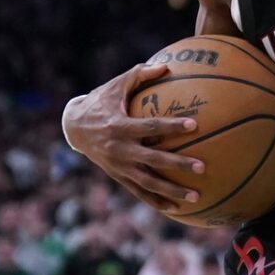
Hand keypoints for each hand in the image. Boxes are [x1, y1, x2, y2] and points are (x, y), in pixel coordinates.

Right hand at [62, 63, 202, 212]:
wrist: (73, 128)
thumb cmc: (101, 101)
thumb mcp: (116, 85)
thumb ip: (140, 74)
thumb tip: (167, 66)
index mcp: (119, 126)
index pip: (150, 127)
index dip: (171, 126)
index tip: (194, 125)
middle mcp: (119, 150)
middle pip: (153, 160)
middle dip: (177, 164)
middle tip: (202, 167)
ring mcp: (118, 167)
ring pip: (148, 183)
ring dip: (172, 191)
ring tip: (196, 197)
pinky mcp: (118, 177)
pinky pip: (139, 192)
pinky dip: (157, 202)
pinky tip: (176, 209)